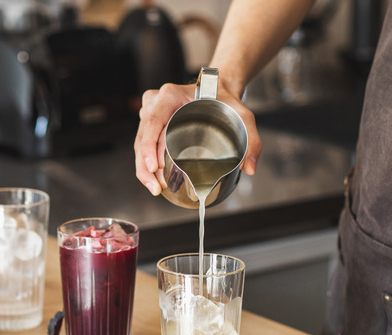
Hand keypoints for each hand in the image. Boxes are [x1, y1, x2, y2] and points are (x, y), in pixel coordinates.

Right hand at [133, 82, 262, 195]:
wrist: (219, 89)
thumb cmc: (225, 101)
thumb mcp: (242, 116)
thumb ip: (252, 140)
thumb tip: (249, 168)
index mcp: (170, 95)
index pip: (153, 122)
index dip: (149, 147)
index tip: (154, 168)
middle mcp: (155, 101)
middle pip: (142, 137)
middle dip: (145, 166)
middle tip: (156, 187)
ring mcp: (150, 111)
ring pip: (140, 143)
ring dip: (144, 168)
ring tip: (155, 188)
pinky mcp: (150, 121)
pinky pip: (143, 143)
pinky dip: (146, 162)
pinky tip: (153, 179)